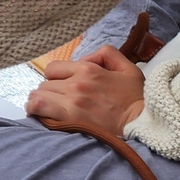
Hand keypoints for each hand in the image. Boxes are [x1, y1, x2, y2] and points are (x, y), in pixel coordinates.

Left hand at [27, 45, 145, 135]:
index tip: (62, 87)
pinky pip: (39, 108)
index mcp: (89, 69)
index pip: (53, 68)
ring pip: (38, 95)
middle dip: (50, 92)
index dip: (55, 78)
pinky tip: (41, 115)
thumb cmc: (136, 99)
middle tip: (58, 101)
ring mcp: (72, 101)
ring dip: (41, 102)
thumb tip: (85, 58)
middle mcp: (77, 83)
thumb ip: (107, 54)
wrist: (142, 124)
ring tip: (48, 109)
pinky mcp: (70, 119)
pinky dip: (36, 111)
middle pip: (45, 84)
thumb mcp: (128, 68)